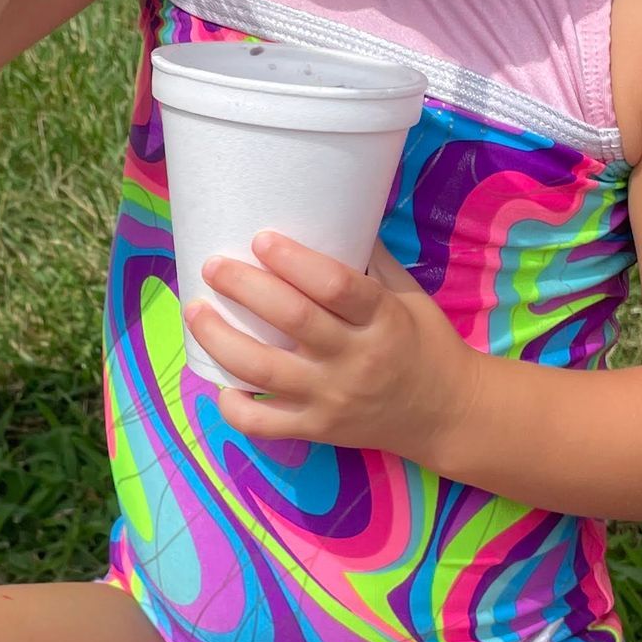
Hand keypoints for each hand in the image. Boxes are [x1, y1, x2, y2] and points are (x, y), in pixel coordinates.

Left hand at [187, 235, 483, 464]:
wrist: (448, 415)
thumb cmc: (426, 344)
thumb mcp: (411, 296)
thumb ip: (373, 260)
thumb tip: (334, 211)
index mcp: (383, 319)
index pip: (335, 286)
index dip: (294, 260)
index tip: (261, 238)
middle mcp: (356, 360)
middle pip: (292, 319)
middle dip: (244, 288)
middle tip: (212, 265)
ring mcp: (333, 399)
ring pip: (265, 370)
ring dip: (221, 339)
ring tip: (194, 311)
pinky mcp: (319, 430)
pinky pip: (266, 424)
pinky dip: (234, 407)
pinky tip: (217, 384)